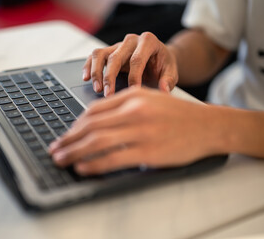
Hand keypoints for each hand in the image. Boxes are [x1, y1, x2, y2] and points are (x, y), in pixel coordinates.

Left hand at [49, 87, 222, 174]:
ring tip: (61, 159)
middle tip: (55, 148)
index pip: (94, 110)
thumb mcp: (150, 98)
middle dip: (68, 139)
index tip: (67, 134)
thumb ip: (123, 105)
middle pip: (90, 125)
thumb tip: (96, 121)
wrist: (208, 125)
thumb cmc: (178, 114)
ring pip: (97, 142)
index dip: (75, 124)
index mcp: (132, 97)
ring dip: (74, 152)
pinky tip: (83, 168)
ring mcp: (140, 131)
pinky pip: (113, 159)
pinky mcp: (148, 152)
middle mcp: (134, 111)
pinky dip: (94, 164)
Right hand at [82, 32, 177, 96]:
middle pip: (115, 56)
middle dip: (110, 77)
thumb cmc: (163, 66)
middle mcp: (131, 40)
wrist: (159, 59)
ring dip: (96, 72)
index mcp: (148, 41)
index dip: (134, 77)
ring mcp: (118, 44)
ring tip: (97, 89)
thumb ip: (168, 81)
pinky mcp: (109, 51)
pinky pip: (94, 56)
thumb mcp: (171, 72)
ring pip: (100, 54)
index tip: (133, 93)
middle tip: (108, 95)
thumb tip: (163, 90)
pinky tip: (86, 79)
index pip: (137, 59)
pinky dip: (88, 66)